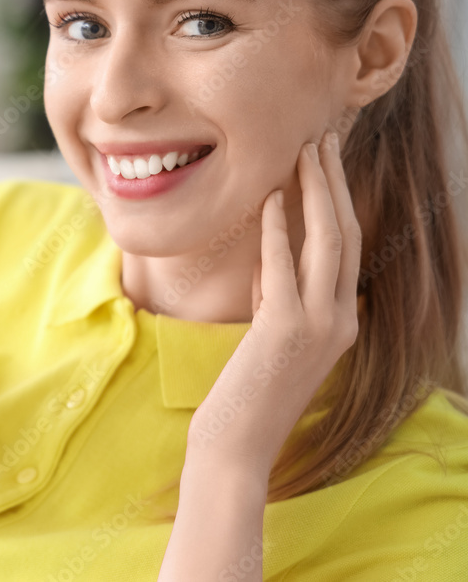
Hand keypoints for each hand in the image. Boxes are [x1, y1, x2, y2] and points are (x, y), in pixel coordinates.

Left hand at [187, 130, 360, 472]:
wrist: (236, 445)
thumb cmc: (245, 391)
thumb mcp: (268, 335)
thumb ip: (276, 295)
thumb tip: (270, 252)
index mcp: (341, 322)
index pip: (347, 248)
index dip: (339, 200)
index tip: (326, 162)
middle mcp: (341, 321)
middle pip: (345, 235)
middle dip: (335, 182)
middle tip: (323, 138)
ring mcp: (320, 326)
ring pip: (327, 242)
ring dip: (316, 192)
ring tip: (305, 151)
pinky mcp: (286, 331)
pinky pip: (285, 267)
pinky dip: (280, 228)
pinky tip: (273, 197)